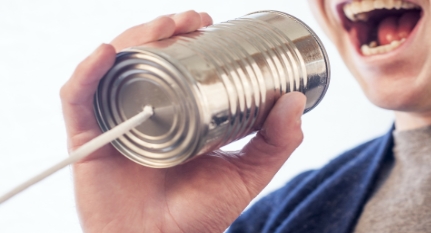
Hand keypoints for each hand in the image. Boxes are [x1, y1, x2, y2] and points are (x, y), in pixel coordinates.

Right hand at [60, 10, 305, 232]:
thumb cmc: (200, 214)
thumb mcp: (246, 173)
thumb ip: (275, 143)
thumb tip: (297, 100)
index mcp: (173, 115)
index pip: (173, 65)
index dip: (186, 39)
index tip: (208, 23)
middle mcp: (142, 112)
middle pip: (143, 58)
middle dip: (163, 30)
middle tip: (191, 19)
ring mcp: (114, 122)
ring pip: (113, 68)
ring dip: (132, 38)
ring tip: (162, 26)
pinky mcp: (88, 139)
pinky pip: (76, 99)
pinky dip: (85, 74)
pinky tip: (105, 54)